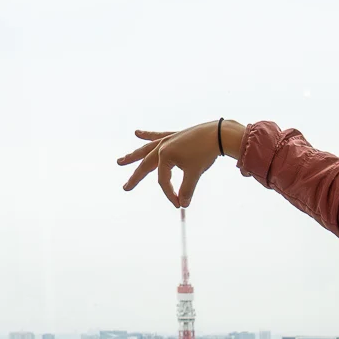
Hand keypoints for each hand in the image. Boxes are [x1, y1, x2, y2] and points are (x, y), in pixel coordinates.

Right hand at [117, 120, 244, 207]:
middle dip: (136, 178)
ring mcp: (167, 140)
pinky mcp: (174, 136)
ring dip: (134, 156)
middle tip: (126, 188)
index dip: (170, 194)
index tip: (179, 205)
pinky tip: (137, 133)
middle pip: (146, 165)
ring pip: (147, 150)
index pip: (163, 180)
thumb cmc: (206, 153)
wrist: (218, 135)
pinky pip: (158, 136)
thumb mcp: (195, 173)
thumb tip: (183, 204)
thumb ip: (187, 190)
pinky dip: (148, 135)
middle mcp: (162, 147)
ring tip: (121, 161)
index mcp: (165, 156)